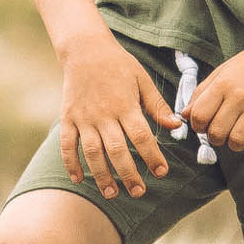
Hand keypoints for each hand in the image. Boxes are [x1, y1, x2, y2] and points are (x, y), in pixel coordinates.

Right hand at [59, 33, 181, 199]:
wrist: (84, 49)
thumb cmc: (118, 65)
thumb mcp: (142, 80)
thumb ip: (157, 105)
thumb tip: (176, 126)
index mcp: (125, 104)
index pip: (141, 136)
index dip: (152, 156)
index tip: (162, 172)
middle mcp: (103, 114)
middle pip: (117, 150)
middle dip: (128, 174)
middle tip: (139, 192)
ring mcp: (83, 117)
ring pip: (92, 152)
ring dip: (102, 175)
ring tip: (112, 194)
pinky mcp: (68, 118)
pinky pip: (67, 144)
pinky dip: (70, 163)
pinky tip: (78, 179)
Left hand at [185, 33, 243, 154]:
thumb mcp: (224, 70)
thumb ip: (202, 91)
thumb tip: (185, 114)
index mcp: (223, 83)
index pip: (199, 116)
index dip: (198, 126)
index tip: (205, 125)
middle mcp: (239, 96)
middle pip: (216, 133)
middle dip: (215, 138)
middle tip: (222, 132)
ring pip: (237, 142)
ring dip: (235, 144)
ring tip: (238, 135)